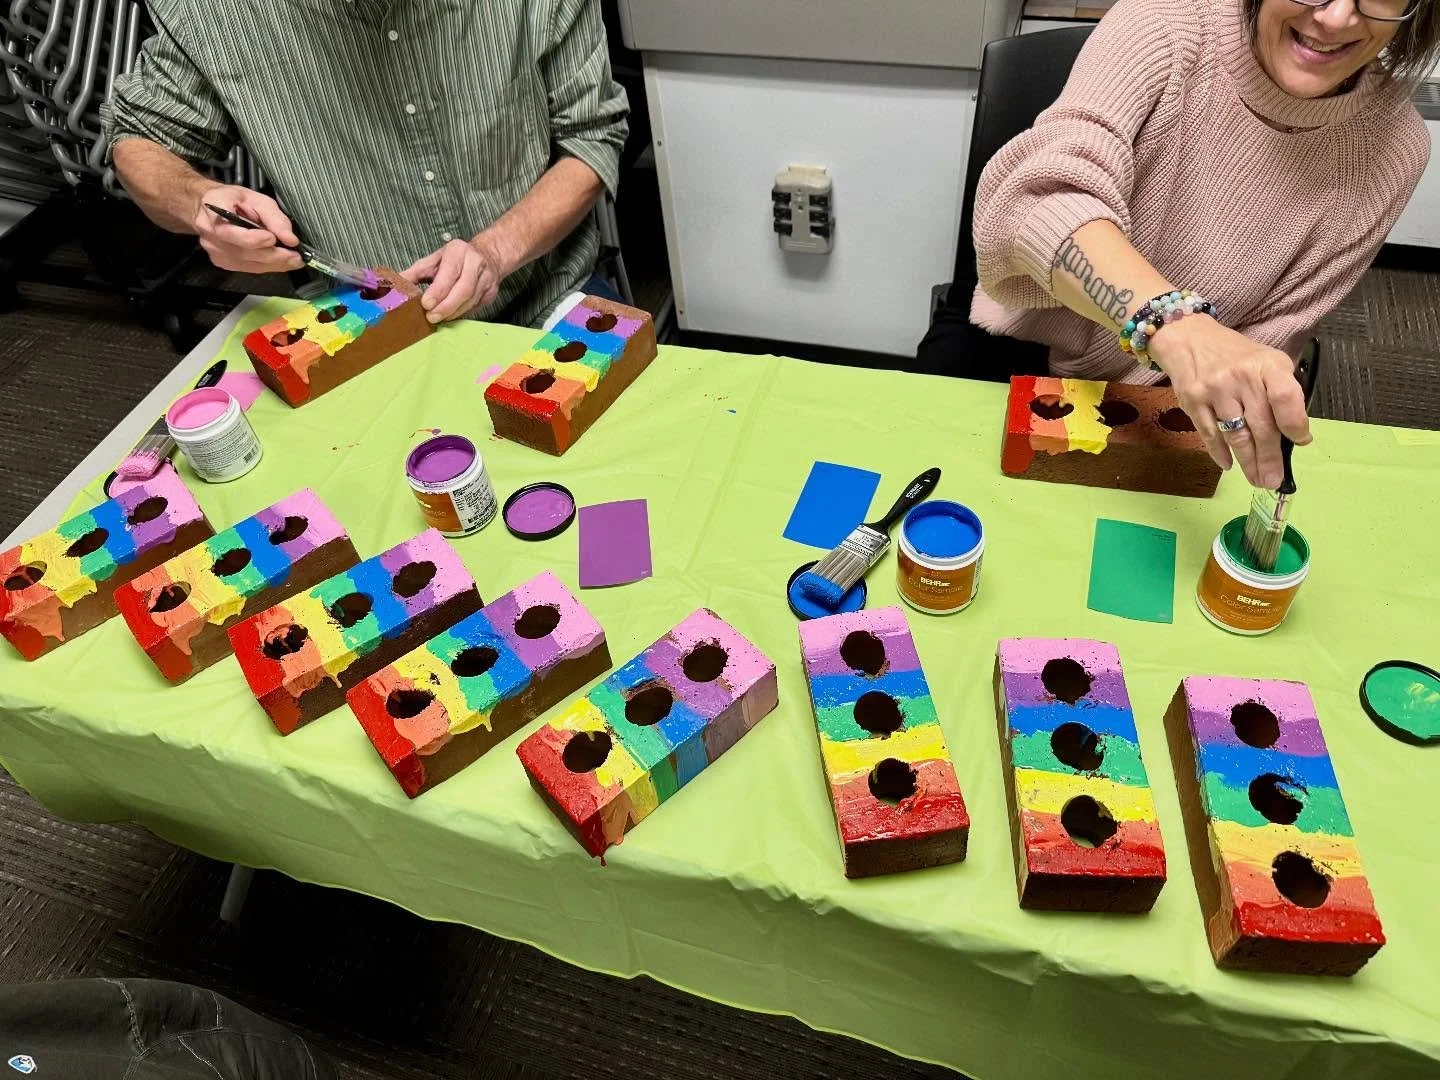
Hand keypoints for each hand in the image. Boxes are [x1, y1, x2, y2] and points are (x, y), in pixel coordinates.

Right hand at [192, 185, 303, 273]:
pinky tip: (278, 262)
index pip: (232, 231)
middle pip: (243, 252)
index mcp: (214, 209)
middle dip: (273, 256)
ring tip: (292, 260)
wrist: (208, 207)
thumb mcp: (256, 199)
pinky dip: (265, 266)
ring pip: (247, 264)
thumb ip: (275, 218)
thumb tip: (290, 239)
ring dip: (273, 264)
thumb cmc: (232, 199)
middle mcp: (210, 232)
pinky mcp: (220, 260)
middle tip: (295, 256)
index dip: (255, 238)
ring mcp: (213, 249)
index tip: (274, 238)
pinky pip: (246, 268)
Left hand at [401, 236, 505, 323]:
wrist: (488, 255)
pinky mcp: (492, 292)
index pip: (449, 273)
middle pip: (463, 290)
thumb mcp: (434, 259)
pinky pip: (475, 307)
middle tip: (431, 318)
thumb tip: (394, 285)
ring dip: (453, 313)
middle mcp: (475, 263)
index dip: (438, 291)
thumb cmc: (455, 259)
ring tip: (439, 319)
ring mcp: (487, 278)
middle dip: (446, 307)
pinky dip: (461, 313)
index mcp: (458, 251)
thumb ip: (415, 272)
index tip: (425, 304)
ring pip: (470, 301)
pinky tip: (451, 316)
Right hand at [1147, 314, 1311, 488]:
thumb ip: (1281, 391)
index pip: (1286, 398)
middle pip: (1261, 425)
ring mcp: (1215, 390)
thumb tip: (1293, 434)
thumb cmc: (1234, 355)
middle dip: (1270, 458)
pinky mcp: (1192, 401)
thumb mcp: (1266, 361)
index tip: (1300, 441)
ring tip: (1257, 480)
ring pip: (1236, 434)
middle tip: (1274, 480)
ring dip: (1248, 462)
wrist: (1189, 338)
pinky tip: (1229, 465)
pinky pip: (1210, 433)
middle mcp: (1241, 378)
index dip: (1295, 424)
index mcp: (1267, 365)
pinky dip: (1219, 452)